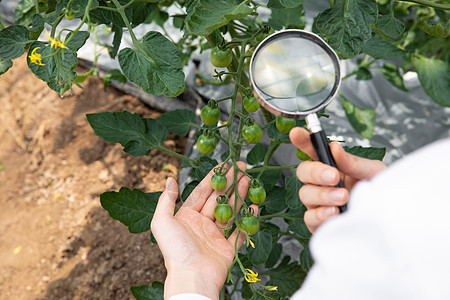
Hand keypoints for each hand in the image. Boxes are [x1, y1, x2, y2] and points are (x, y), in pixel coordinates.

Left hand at [151, 162, 257, 299]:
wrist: (192, 277)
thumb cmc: (175, 250)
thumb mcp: (162, 222)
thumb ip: (166, 199)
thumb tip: (170, 179)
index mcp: (187, 217)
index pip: (203, 192)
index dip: (214, 178)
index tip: (225, 165)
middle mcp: (202, 224)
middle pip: (219, 199)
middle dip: (231, 183)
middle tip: (243, 169)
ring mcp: (216, 236)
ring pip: (231, 211)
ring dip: (240, 196)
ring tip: (249, 182)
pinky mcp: (228, 248)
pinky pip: (240, 231)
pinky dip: (248, 219)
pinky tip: (254, 207)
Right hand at [289, 127, 385, 232]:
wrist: (388, 220)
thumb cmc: (379, 194)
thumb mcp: (373, 172)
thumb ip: (352, 162)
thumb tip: (334, 147)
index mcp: (332, 166)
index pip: (313, 150)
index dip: (302, 140)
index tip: (296, 133)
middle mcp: (321, 184)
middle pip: (303, 171)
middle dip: (316, 172)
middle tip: (334, 176)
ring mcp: (318, 203)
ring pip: (305, 194)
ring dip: (323, 195)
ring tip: (343, 197)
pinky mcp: (319, 223)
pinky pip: (309, 218)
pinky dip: (320, 214)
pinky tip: (334, 212)